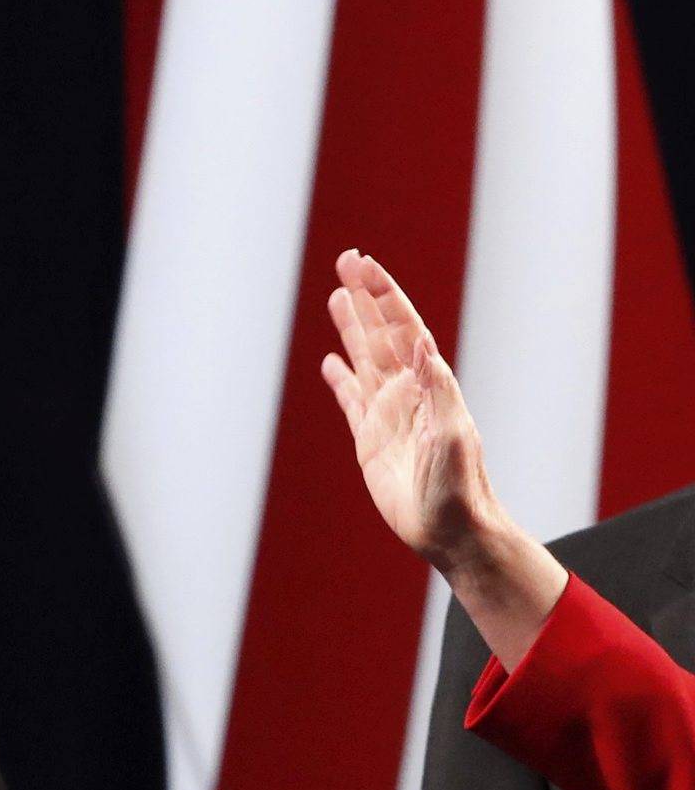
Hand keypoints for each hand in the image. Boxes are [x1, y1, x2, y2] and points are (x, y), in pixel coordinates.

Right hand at [320, 250, 498, 567]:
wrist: (452, 530)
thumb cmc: (461, 488)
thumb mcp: (455, 437)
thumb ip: (439, 391)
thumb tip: (422, 345)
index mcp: (428, 385)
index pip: (402, 328)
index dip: (383, 296)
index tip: (364, 266)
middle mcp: (407, 393)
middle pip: (380, 333)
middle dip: (364, 296)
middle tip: (346, 259)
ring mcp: (387, 415)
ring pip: (364, 359)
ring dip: (351, 328)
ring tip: (336, 296)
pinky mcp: (370, 442)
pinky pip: (351, 401)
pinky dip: (340, 380)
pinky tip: (330, 362)